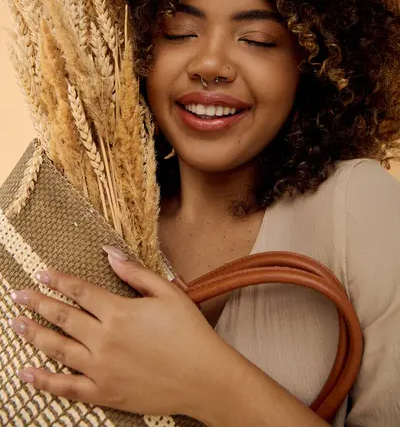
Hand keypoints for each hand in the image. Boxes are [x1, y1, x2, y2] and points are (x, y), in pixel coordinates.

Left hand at [8, 246, 230, 418]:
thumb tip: (109, 253)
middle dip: (37, 303)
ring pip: (57, 348)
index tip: (41, 273)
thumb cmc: (189, 332)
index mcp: (119, 312)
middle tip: (18, 296)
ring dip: (33, 334)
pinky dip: (43, 380)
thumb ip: (135, 272)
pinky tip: (26, 372)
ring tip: (15, 324)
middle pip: (62, 316)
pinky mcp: (104, 392)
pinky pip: (66, 387)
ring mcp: (101, 368)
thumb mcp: (168, 292)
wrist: (203, 378)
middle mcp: (104, 339)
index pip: (80, 291)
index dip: (58, 280)